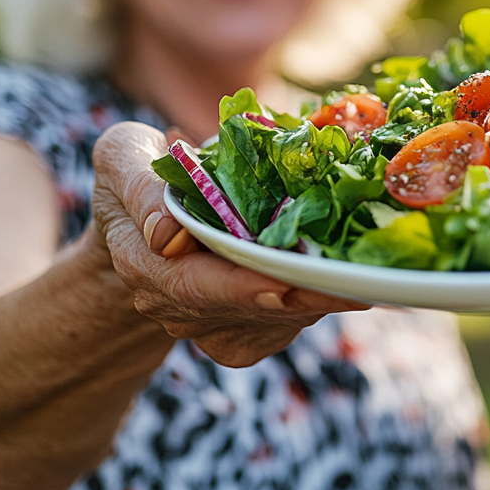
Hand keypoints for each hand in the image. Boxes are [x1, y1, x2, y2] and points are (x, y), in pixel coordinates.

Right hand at [91, 121, 366, 367]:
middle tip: (359, 284)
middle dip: (304, 296)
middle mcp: (177, 305)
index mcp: (144, 261)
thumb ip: (140, 188)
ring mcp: (210, 323)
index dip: (242, 287)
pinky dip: (317, 303)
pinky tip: (342, 276)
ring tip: (366, 274)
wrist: (143, 223)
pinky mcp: (242, 331)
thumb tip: (166, 235)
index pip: (194, 284)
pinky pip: (284, 326)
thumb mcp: (123, 158)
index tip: (287, 283)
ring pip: (275, 321)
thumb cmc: (139, 175)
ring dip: (321, 300)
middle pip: (247, 308)